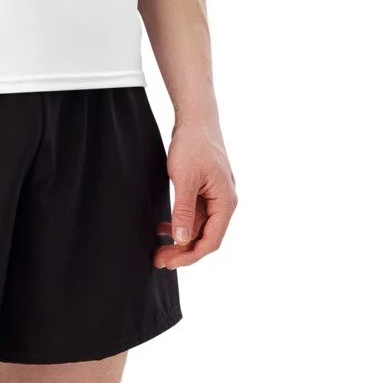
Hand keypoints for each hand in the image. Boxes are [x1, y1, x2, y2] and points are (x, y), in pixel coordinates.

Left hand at [155, 120, 236, 268]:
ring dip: (179, 240)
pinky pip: (194, 216)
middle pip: (205, 237)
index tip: (170, 263)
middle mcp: (224, 203)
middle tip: (159, 261)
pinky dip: (179, 224)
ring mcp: (215, 197)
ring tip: (158, 248)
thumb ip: (184, 211)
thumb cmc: (194, 145)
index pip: (211, 240)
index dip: (190, 256)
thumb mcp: (185, 179)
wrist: (196, 119)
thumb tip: (183, 239)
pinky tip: (162, 228)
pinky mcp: (205, 191)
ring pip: (198, 228)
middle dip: (182, 252)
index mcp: (225, 202)